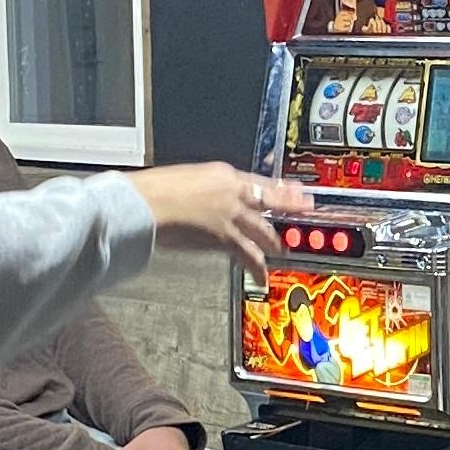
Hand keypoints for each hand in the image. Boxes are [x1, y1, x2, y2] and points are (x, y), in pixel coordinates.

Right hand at [127, 163, 306, 266]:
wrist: (145, 204)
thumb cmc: (153, 191)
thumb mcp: (185, 179)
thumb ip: (204, 189)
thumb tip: (209, 201)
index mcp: (222, 174)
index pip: (259, 180)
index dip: (281, 187)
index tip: (294, 190)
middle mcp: (232, 192)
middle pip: (270, 201)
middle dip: (290, 207)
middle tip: (304, 209)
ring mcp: (231, 215)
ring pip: (262, 231)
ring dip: (274, 242)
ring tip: (281, 250)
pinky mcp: (224, 238)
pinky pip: (248, 254)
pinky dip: (257, 267)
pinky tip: (262, 276)